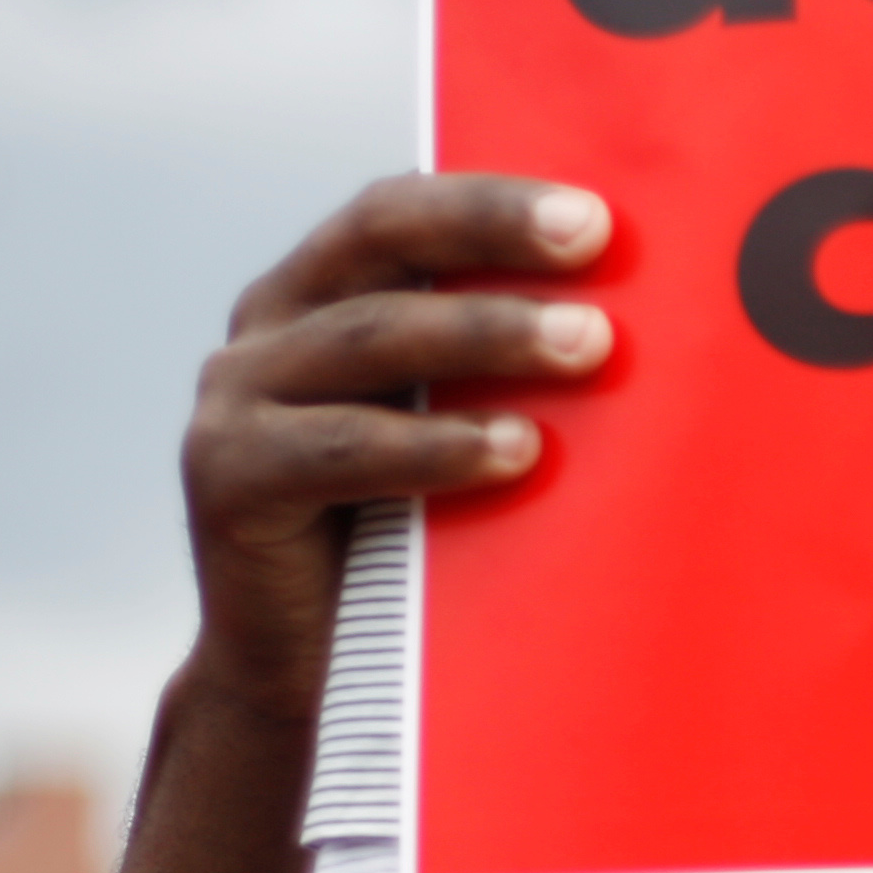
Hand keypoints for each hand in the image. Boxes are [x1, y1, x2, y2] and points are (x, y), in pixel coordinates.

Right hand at [181, 173, 617, 694]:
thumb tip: (645, 320)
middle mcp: (268, 326)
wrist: (306, 673)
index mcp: (321, 291)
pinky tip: (515, 451)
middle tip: (595, 244)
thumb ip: (499, 369)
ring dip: (488, 335)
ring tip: (588, 346)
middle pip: (380, 241)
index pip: (402, 210)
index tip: (597, 215)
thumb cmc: (409, 540)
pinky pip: (344, 447)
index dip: (491, 199)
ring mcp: (236, 397)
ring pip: (372, 336)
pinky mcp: (227, 477)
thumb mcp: (452, 428)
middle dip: (492, 232)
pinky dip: (435, 446)